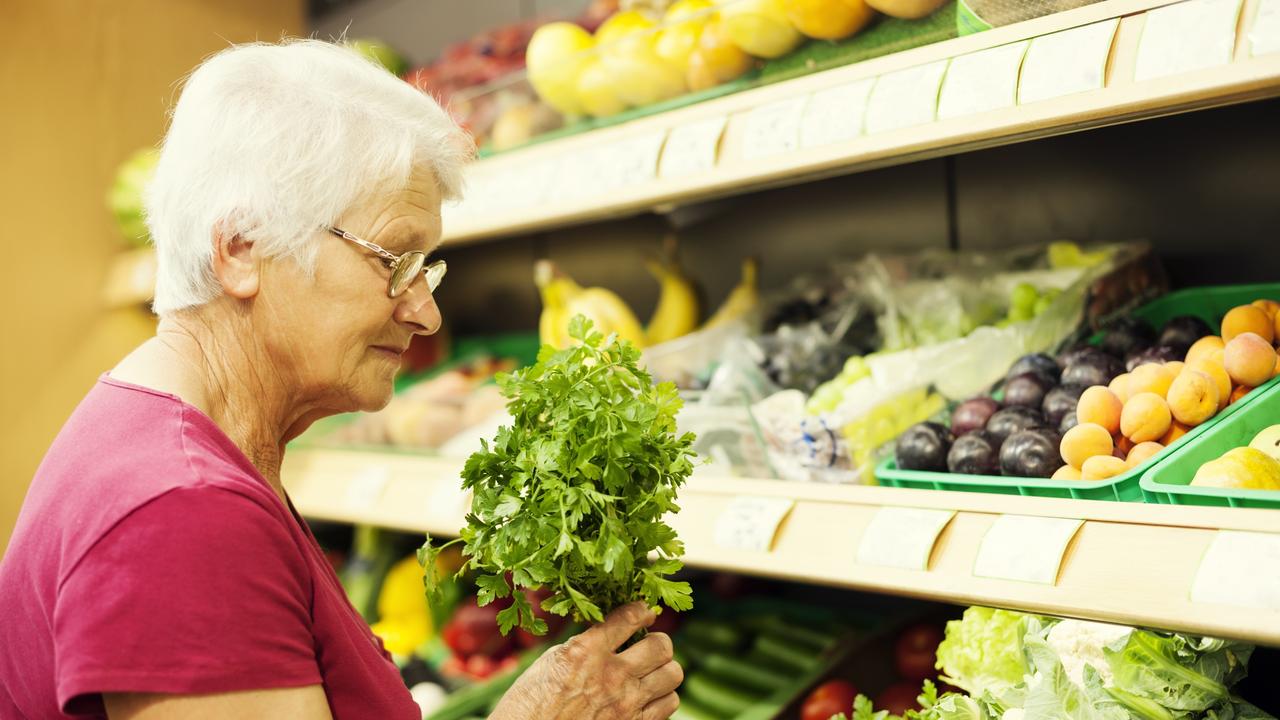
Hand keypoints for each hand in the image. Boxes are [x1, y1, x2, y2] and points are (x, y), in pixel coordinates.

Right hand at [490, 602, 682, 719]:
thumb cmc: (530, 702)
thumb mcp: (552, 661)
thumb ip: (586, 645)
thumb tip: (610, 632)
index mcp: (586, 652)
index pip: (629, 617)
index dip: (642, 610)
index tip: (644, 612)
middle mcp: (611, 675)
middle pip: (661, 646)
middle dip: (658, 642)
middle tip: (649, 645)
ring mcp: (626, 704)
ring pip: (673, 675)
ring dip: (663, 670)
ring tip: (650, 672)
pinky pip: (669, 704)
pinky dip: (662, 698)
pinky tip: (647, 696)